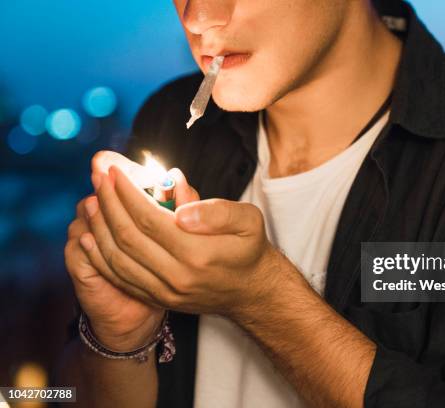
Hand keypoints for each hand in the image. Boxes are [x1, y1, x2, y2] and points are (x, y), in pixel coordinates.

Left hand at [79, 163, 284, 317]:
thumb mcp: (248, 220)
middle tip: (99, 179)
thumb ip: (217, 211)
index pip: (150, 219)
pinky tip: (90, 237)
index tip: (116, 173)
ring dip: (99, 229)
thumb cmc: (248, 248)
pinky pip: (121, 279)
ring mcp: (166, 292)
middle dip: (109, 205)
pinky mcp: (159, 300)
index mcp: (199, 254)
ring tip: (92, 202)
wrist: (250, 290)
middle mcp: (178, 277)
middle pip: (129, 238)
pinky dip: (100, 257)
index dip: (128, 194)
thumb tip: (180, 210)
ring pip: (118, 260)